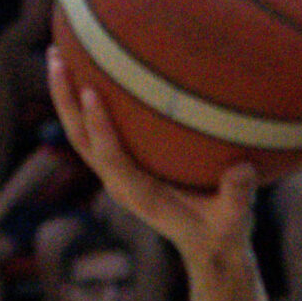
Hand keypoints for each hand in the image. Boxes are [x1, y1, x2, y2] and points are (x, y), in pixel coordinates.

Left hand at [47, 48, 259, 269]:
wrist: (209, 248)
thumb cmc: (221, 232)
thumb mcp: (234, 220)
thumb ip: (238, 196)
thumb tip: (244, 168)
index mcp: (140, 195)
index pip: (111, 157)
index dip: (98, 126)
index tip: (90, 91)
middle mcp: (120, 182)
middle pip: (80, 139)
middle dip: (65, 99)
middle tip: (57, 56)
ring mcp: (116, 174)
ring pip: (81, 133)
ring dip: (66, 95)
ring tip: (59, 52)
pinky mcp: (122, 165)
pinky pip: (97, 131)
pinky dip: (86, 102)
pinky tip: (91, 67)